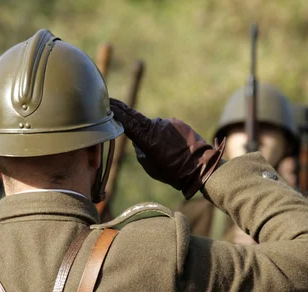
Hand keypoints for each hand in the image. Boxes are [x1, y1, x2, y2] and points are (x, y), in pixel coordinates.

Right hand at [110, 98, 224, 198]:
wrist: (200, 167)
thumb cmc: (171, 172)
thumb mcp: (148, 165)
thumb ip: (139, 149)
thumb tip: (137, 139)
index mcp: (146, 137)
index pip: (126, 120)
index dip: (116, 111)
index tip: (107, 103)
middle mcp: (155, 125)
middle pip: (136, 118)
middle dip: (125, 114)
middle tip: (113, 106)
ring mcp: (167, 122)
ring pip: (153, 125)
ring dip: (151, 132)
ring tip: (160, 148)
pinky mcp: (178, 123)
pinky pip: (165, 127)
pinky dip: (164, 134)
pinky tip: (171, 146)